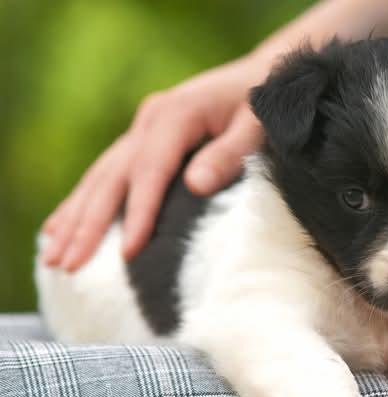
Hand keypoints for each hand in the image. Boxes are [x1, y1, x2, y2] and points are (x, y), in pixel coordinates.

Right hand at [42, 55, 266, 270]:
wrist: (262, 74)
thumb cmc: (265, 104)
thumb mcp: (257, 124)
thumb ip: (231, 153)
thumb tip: (196, 185)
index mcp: (178, 113)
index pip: (151, 170)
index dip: (139, 213)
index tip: (128, 252)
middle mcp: (152, 119)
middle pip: (113, 176)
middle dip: (89, 223)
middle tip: (68, 265)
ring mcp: (143, 128)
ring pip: (101, 176)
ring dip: (76, 217)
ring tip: (54, 256)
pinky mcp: (144, 138)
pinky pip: (107, 173)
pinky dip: (83, 202)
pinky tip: (61, 226)